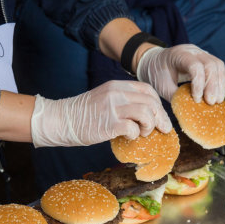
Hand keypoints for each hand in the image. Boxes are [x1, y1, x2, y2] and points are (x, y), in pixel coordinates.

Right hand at [30, 80, 171, 146]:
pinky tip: (128, 137)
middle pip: (151, 102)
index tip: (160, 117)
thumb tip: (146, 114)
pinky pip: (133, 128)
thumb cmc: (84, 114)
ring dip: (148, 126)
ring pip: (146, 113)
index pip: (148, 90)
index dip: (158, 104)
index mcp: (117, 85)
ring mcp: (113, 108)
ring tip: (141, 133)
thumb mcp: (105, 98)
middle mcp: (117, 93)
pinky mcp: (109, 123)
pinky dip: (135, 135)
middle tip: (162, 130)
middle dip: (160, 118)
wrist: (62, 120)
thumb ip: (123, 101)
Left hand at [136, 44, 224, 104]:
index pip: (195, 66)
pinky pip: (219, 69)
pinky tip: (218, 94)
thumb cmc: (157, 74)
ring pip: (218, 65)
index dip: (199, 83)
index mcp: (179, 54)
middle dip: (213, 85)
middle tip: (211, 102)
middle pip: (210, 64)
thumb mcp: (162, 87)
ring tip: (218, 101)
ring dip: (220, 84)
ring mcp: (201, 53)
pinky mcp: (206, 59)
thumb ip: (177, 97)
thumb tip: (192, 109)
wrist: (154, 63)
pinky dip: (220, 82)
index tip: (197, 100)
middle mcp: (192, 51)